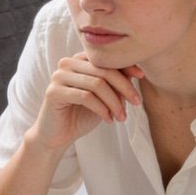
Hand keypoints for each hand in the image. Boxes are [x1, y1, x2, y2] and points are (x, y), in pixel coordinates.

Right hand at [29, 54, 144, 151]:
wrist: (57, 136)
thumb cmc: (81, 115)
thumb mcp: (103, 97)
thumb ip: (115, 83)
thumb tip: (136, 73)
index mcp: (78, 60)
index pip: (106, 58)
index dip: (126, 66)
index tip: (142, 77)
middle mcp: (67, 63)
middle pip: (103, 70)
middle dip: (124, 87)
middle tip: (137, 103)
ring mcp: (58, 77)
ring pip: (96, 83)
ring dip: (114, 102)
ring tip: (122, 117)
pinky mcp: (53, 92)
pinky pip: (85, 97)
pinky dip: (101, 109)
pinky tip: (109, 120)